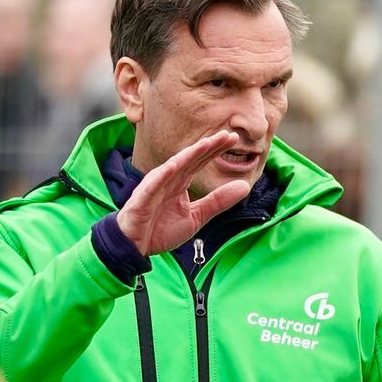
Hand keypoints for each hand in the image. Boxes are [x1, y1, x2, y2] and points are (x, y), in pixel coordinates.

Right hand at [115, 131, 254, 256]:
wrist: (137, 247)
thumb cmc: (162, 229)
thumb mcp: (197, 216)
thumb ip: (218, 201)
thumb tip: (245, 186)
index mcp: (181, 181)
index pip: (200, 160)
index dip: (215, 149)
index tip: (234, 138)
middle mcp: (168, 179)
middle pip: (190, 158)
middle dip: (208, 146)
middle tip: (228, 135)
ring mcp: (154, 187)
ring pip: (174, 167)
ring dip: (189, 155)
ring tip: (206, 144)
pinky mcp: (142, 200)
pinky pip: (152, 186)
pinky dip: (162, 176)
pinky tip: (173, 166)